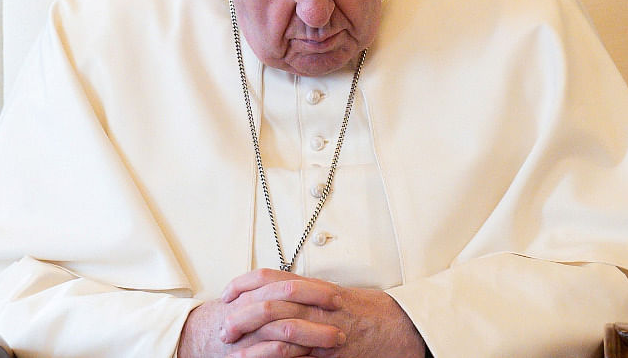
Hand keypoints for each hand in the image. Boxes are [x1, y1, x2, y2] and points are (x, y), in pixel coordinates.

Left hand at [185, 268, 425, 357]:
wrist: (403, 327)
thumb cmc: (372, 312)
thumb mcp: (338, 296)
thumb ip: (311, 296)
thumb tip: (283, 295)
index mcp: (315, 288)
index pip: (271, 278)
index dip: (244, 284)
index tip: (227, 293)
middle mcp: (317, 305)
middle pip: (269, 304)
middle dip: (241, 315)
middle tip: (225, 328)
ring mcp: (324, 330)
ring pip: (280, 331)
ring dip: (253, 343)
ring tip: (234, 354)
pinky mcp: (330, 354)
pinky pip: (298, 357)